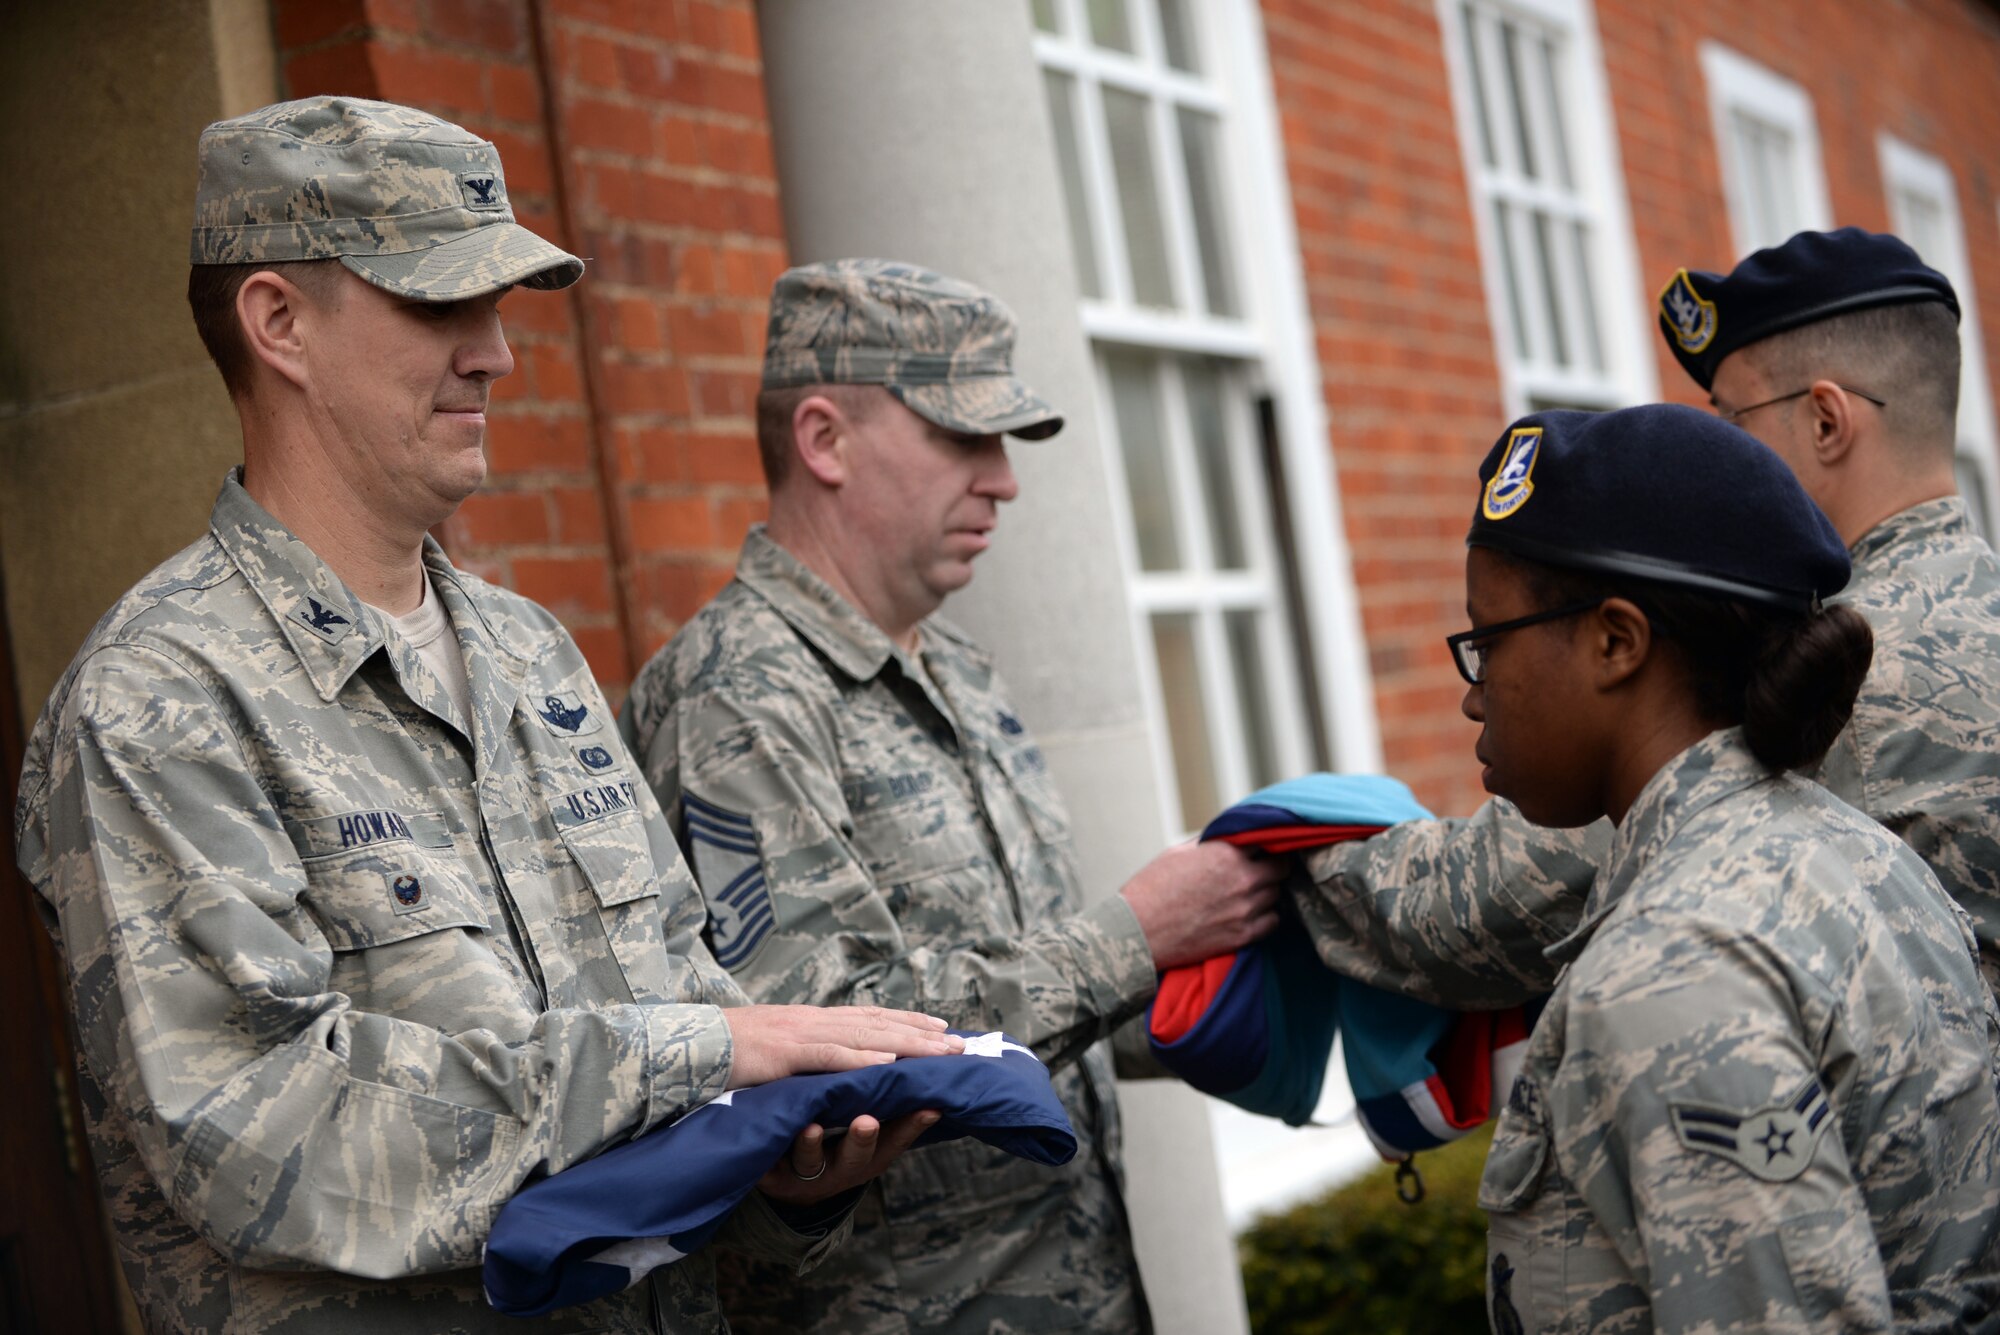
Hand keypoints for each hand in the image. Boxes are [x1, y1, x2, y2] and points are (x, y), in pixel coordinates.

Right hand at [723, 1004, 963, 1089]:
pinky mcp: (784, 1053)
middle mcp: (812, 1020)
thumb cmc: (723, 1051)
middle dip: (922, 1034)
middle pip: (878, 1024)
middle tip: (960, 1043)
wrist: (684, 1043)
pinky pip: (829, 1056)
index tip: (940, 1026)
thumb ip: (800, 1052)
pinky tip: (889, 1063)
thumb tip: (823, 1059)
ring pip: (864, 1036)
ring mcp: (800, 1034)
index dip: (906, 1021)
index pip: (869, 1017)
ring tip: (941, 1051)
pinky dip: (861, 1059)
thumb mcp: (771, 1049)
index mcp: (809, 1020)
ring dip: (907, 1044)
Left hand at [756, 1109, 941, 1205]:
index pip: (895, 1140)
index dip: (911, 1127)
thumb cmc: (842, 1142)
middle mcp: (842, 1167)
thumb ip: (896, 1111)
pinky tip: (770, 1142)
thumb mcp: (873, 1135)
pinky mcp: (774, 1175)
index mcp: (871, 1155)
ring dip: (812, 1147)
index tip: (929, 1107)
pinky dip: (773, 1155)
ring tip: (811, 1128)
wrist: (789, 1175)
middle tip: (867, 1120)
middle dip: (862, 1140)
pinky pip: (772, 1168)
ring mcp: (806, 1173)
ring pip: (811, 1162)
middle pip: (855, 1156)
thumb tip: (941, 1083)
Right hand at [1121, 840, 1284, 970]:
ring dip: (1266, 893)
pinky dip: (1265, 917)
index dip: (1262, 845)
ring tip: (1247, 895)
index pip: (1266, 841)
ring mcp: (1245, 910)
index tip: (1257, 850)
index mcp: (1226, 854)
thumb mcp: (1177, 853)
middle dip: (1271, 867)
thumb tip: (1224, 838)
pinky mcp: (1243, 936)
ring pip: (1276, 895)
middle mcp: (1242, 880)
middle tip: (1258, 871)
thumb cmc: (1150, 890)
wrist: (1136, 933)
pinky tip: (1249, 914)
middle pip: (1280, 868)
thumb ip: (1209, 844)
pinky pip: (1272, 922)